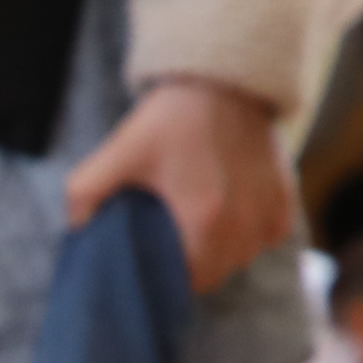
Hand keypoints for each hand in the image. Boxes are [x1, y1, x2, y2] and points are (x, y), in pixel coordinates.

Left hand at [66, 77, 294, 294]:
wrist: (222, 81)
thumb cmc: (171, 119)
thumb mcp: (120, 152)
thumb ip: (86, 192)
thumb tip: (77, 226)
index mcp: (203, 220)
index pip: (192, 280)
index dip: (173, 277)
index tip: (161, 260)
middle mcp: (242, 223)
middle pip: (219, 273)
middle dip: (198, 265)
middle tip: (178, 242)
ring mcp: (268, 211)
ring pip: (246, 256)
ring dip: (227, 250)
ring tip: (205, 226)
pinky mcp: (285, 196)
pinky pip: (271, 235)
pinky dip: (254, 231)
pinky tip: (235, 212)